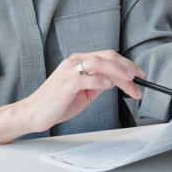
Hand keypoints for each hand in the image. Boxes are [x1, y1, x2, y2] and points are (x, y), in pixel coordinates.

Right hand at [17, 51, 144, 133]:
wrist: (32, 114)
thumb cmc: (55, 104)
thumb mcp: (82, 92)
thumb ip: (97, 84)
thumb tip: (114, 80)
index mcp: (78, 62)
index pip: (107, 57)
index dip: (126, 64)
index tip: (139, 75)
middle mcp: (73, 62)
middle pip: (106, 56)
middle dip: (127, 66)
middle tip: (139, 78)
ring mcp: (68, 72)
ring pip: (98, 63)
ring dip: (118, 71)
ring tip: (130, 81)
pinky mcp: (65, 84)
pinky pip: (84, 78)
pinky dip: (98, 80)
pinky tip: (108, 85)